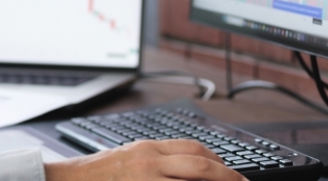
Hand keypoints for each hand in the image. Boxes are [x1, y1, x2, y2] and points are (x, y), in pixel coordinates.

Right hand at [45, 139, 245, 180]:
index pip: (194, 149)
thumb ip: (157, 159)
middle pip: (200, 164)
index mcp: (148, 149)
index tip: (231, 172)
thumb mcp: (129, 156)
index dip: (218, 161)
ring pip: (192, 179)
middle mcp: (150, 162)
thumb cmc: (96, 174)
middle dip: (227, 176)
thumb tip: (188, 165)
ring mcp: (146, 180)